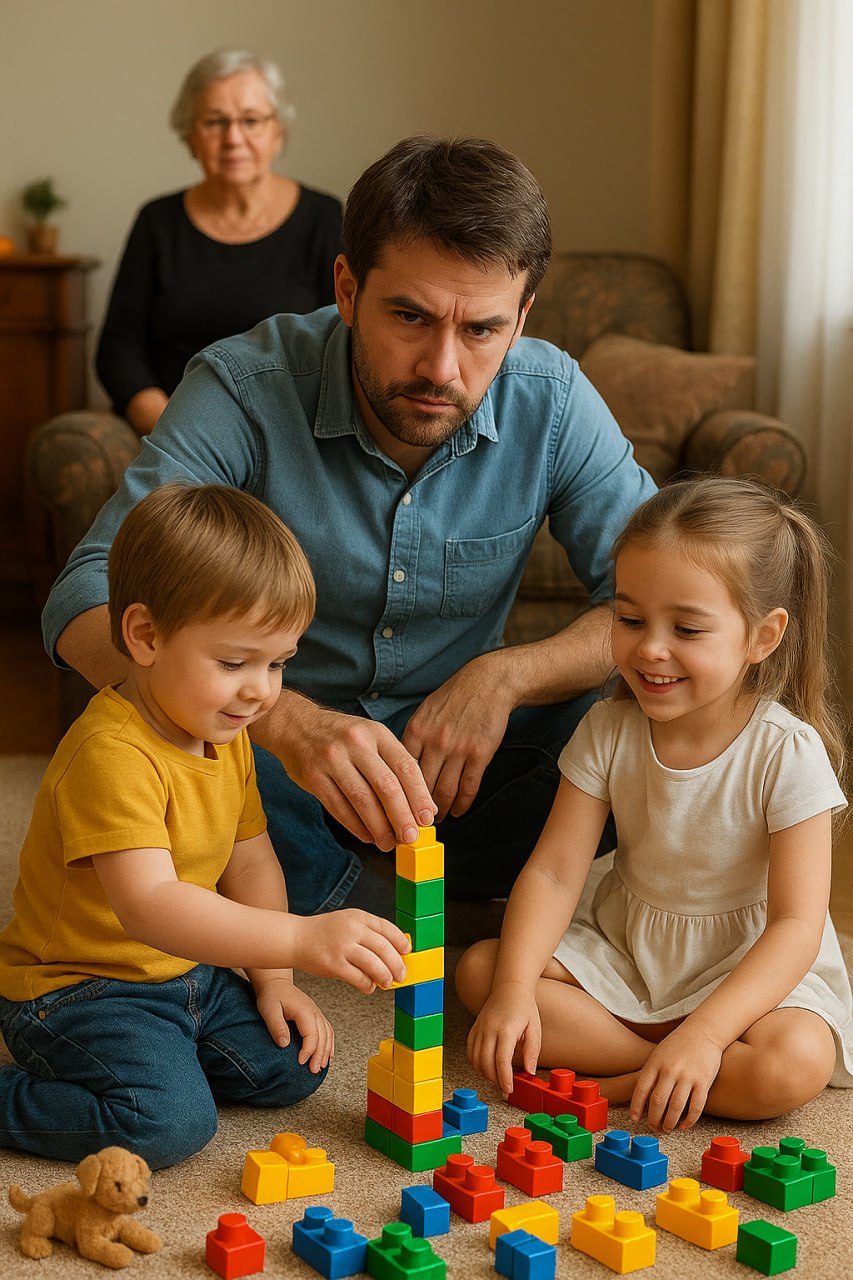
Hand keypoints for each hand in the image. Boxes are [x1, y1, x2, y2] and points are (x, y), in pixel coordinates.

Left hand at [254, 977, 333, 1072]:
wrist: (275, 983)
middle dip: (319, 1055)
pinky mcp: (315, 1015)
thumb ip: (276, 1026)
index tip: (301, 1062)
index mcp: (304, 1010)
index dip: (308, 1050)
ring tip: (321, 1066)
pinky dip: (329, 1044)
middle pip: (323, 1036)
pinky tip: (327, 1054)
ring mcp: (316, 1013)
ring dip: (326, 1051)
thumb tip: (284, 1044)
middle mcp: (314, 1011)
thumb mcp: (269, 1010)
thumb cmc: (271, 996)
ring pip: (328, 1034)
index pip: (312, 1034)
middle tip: (313, 1071)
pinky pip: (327, 1030)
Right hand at [272, 700, 436, 849]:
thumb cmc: (342, 737)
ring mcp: (332, 759)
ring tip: (388, 843)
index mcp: (376, 732)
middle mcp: (355, 743)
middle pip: (386, 786)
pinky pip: (339, 808)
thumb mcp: (371, 737)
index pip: (405, 766)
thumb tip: (420, 805)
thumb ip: (393, 764)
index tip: (428, 818)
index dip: (420, 796)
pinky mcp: (313, 776)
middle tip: (411, 838)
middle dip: (402, 817)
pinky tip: (367, 835)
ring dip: (379, 828)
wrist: (296, 726)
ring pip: (362, 800)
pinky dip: (356, 826)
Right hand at [294, 910, 410, 993]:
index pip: (387, 928)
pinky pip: (358, 978)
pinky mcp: (333, 964)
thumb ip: (367, 931)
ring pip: (373, 964)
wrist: (295, 938)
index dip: (400, 941)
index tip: (407, 951)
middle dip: (396, 964)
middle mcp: (351, 929)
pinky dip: (367, 985)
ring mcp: (342, 947)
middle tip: (402, 975)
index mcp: (358, 917)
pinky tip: (369, 987)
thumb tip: (393, 950)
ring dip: (384, 976)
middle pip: (383, 948)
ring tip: (387, 982)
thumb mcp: (347, 921)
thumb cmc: (324, 932)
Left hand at [403, 654, 514, 819]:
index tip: (397, 806)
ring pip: (444, 791)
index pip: (400, 771)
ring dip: (440, 811)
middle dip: (416, 808)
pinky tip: (459, 811)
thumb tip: (400, 766)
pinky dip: (462, 804)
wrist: (488, 683)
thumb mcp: (425, 712)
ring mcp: (458, 749)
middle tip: (415, 821)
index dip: (398, 793)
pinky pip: (468, 787)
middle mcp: (434, 742)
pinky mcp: (479, 754)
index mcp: (416, 731)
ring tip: (437, 819)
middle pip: (420, 786)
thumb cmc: (455, 698)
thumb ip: (413, 738)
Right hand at [466, 981, 540, 1097]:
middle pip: (486, 1063)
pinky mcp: (474, 1028)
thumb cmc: (524, 1008)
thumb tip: (529, 1072)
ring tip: (497, 1078)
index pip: (501, 1060)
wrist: (510, 987)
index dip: (504, 1078)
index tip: (509, 1089)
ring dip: (485, 1073)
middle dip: (495, 1079)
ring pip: (475, 1059)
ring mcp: (479, 1028)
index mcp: (506, 1029)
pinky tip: (486, 1067)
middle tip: (505, 1087)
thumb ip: (532, 1051)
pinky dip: (476, 1063)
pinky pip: (470, 1051)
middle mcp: (489, 1029)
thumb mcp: (535, 1029)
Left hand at [629, 1022, 724, 1131]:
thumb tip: (642, 1100)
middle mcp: (670, 1070)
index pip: (641, 1089)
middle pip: (657, 1101)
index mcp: (656, 1062)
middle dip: (653, 1119)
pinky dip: (689, 1120)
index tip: (635, 1118)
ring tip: (666, 1128)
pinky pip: (696, 1107)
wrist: (703, 1031)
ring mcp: (687, 1076)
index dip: (636, 1106)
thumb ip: (651, 1073)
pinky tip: (683, 1125)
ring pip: (676, 1107)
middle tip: (653, 1127)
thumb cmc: (678, 1044)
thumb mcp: (659, 1054)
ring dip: (669, 1122)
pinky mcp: (704, 1082)